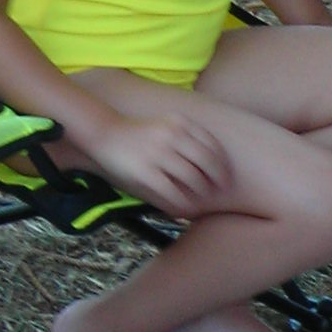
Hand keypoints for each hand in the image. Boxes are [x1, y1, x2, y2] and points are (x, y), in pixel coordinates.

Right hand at [90, 110, 231, 216]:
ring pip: (193, 178)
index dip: (223, 163)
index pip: (212, 144)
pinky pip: (172, 192)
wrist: (105, 133)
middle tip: (220, 190)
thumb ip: (187, 135)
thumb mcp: (166, 125)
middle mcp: (170, 136)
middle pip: (207, 162)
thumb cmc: (140, 133)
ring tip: (202, 199)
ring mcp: (158, 154)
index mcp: (179, 123)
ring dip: (201, 192)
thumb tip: (217, 162)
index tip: (227, 175)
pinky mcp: (145, 173)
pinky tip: (184, 208)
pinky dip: (182, 203)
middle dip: (218, 178)